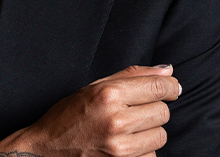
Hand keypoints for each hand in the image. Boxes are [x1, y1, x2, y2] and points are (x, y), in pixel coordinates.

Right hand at [0, 65, 181, 156]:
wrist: (47, 149)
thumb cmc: (69, 116)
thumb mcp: (95, 87)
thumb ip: (133, 76)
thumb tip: (168, 71)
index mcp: (109, 95)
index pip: (159, 87)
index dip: (171, 87)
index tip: (172, 89)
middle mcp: (116, 121)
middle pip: (163, 112)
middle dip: (154, 110)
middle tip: (135, 111)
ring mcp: (120, 148)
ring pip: (160, 136)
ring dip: (149, 133)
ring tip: (127, 130)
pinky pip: (151, 156)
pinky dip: (142, 151)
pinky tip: (123, 146)